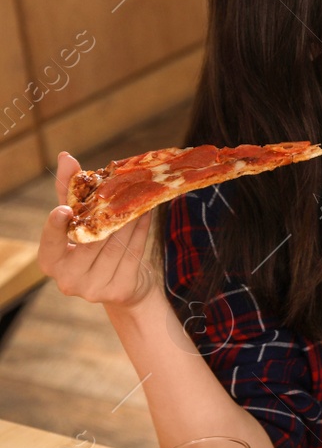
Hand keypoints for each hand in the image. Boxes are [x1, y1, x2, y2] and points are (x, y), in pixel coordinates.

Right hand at [38, 152, 161, 308]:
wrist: (122, 286)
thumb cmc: (93, 248)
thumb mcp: (79, 222)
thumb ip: (71, 193)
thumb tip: (66, 157)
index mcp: (51, 262)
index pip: (49, 243)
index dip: (55, 227)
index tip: (64, 209)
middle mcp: (68, 279)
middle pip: (91, 242)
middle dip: (107, 216)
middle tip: (121, 191)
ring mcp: (93, 289)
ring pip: (115, 247)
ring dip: (129, 220)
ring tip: (138, 199)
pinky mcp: (119, 290)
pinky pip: (134, 254)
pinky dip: (141, 231)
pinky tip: (146, 214)